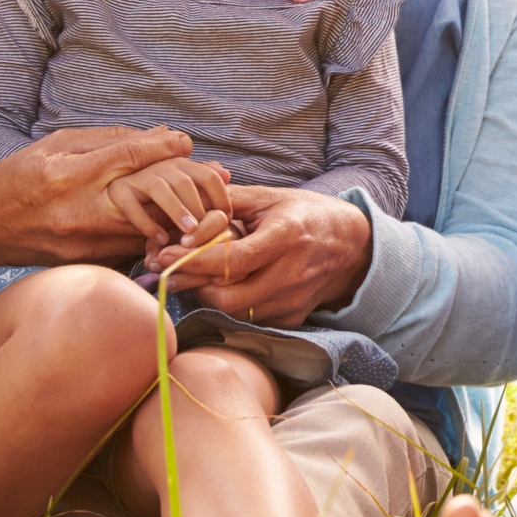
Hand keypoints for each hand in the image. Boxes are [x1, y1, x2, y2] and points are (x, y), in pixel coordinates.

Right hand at [0, 127, 198, 268]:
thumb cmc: (16, 178)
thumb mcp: (54, 146)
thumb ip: (106, 140)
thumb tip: (158, 134)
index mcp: (69, 174)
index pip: (126, 156)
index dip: (162, 147)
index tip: (186, 142)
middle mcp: (78, 210)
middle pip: (147, 197)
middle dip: (184, 190)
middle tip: (212, 183)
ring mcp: (81, 242)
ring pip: (145, 229)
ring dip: (176, 218)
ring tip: (201, 207)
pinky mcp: (84, 262)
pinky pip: (129, 249)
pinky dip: (152, 238)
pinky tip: (172, 230)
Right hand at [105, 157, 232, 250]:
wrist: (109, 203)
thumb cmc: (152, 200)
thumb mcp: (180, 193)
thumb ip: (200, 182)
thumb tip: (227, 173)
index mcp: (179, 165)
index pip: (207, 174)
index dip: (221, 196)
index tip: (226, 219)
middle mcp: (159, 166)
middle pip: (185, 182)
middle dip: (198, 207)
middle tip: (206, 230)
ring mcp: (136, 177)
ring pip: (161, 189)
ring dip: (177, 211)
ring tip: (188, 232)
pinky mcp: (117, 191)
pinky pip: (133, 205)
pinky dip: (148, 224)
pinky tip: (160, 240)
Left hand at [150, 184, 371, 325]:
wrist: (351, 245)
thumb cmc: (305, 214)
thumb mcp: (272, 197)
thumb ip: (230, 200)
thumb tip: (187, 201)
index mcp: (286, 236)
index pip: (233, 260)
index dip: (195, 260)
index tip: (164, 255)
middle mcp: (292, 273)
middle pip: (229, 296)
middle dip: (195, 286)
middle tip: (174, 270)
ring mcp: (293, 300)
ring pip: (235, 312)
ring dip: (209, 296)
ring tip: (195, 276)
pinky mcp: (292, 317)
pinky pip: (250, 318)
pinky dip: (232, 304)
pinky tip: (224, 285)